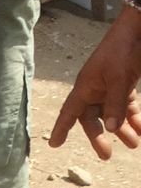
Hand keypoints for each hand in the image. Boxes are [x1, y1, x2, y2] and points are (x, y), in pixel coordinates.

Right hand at [49, 3, 140, 156]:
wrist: (136, 31)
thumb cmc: (122, 51)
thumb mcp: (118, 79)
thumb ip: (115, 104)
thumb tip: (110, 128)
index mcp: (86, 86)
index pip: (69, 111)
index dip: (61, 128)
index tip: (55, 145)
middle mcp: (95, 89)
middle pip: (92, 118)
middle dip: (99, 136)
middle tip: (106, 156)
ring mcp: (110, 88)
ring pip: (112, 115)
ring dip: (122, 130)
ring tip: (135, 143)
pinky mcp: (125, 85)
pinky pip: (127, 107)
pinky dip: (134, 118)